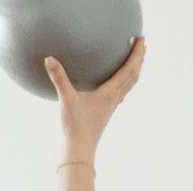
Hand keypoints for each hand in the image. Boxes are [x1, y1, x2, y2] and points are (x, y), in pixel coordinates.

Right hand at [45, 36, 146, 157]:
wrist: (79, 150)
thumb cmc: (75, 127)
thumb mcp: (66, 100)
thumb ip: (59, 78)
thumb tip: (49, 58)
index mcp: (109, 93)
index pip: (129, 68)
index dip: (136, 53)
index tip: (142, 38)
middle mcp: (114, 99)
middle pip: (133, 76)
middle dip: (139, 59)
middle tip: (143, 44)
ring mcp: (110, 108)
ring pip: (128, 86)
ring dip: (134, 72)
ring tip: (134, 62)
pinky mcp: (104, 114)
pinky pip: (119, 95)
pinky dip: (123, 85)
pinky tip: (114, 86)